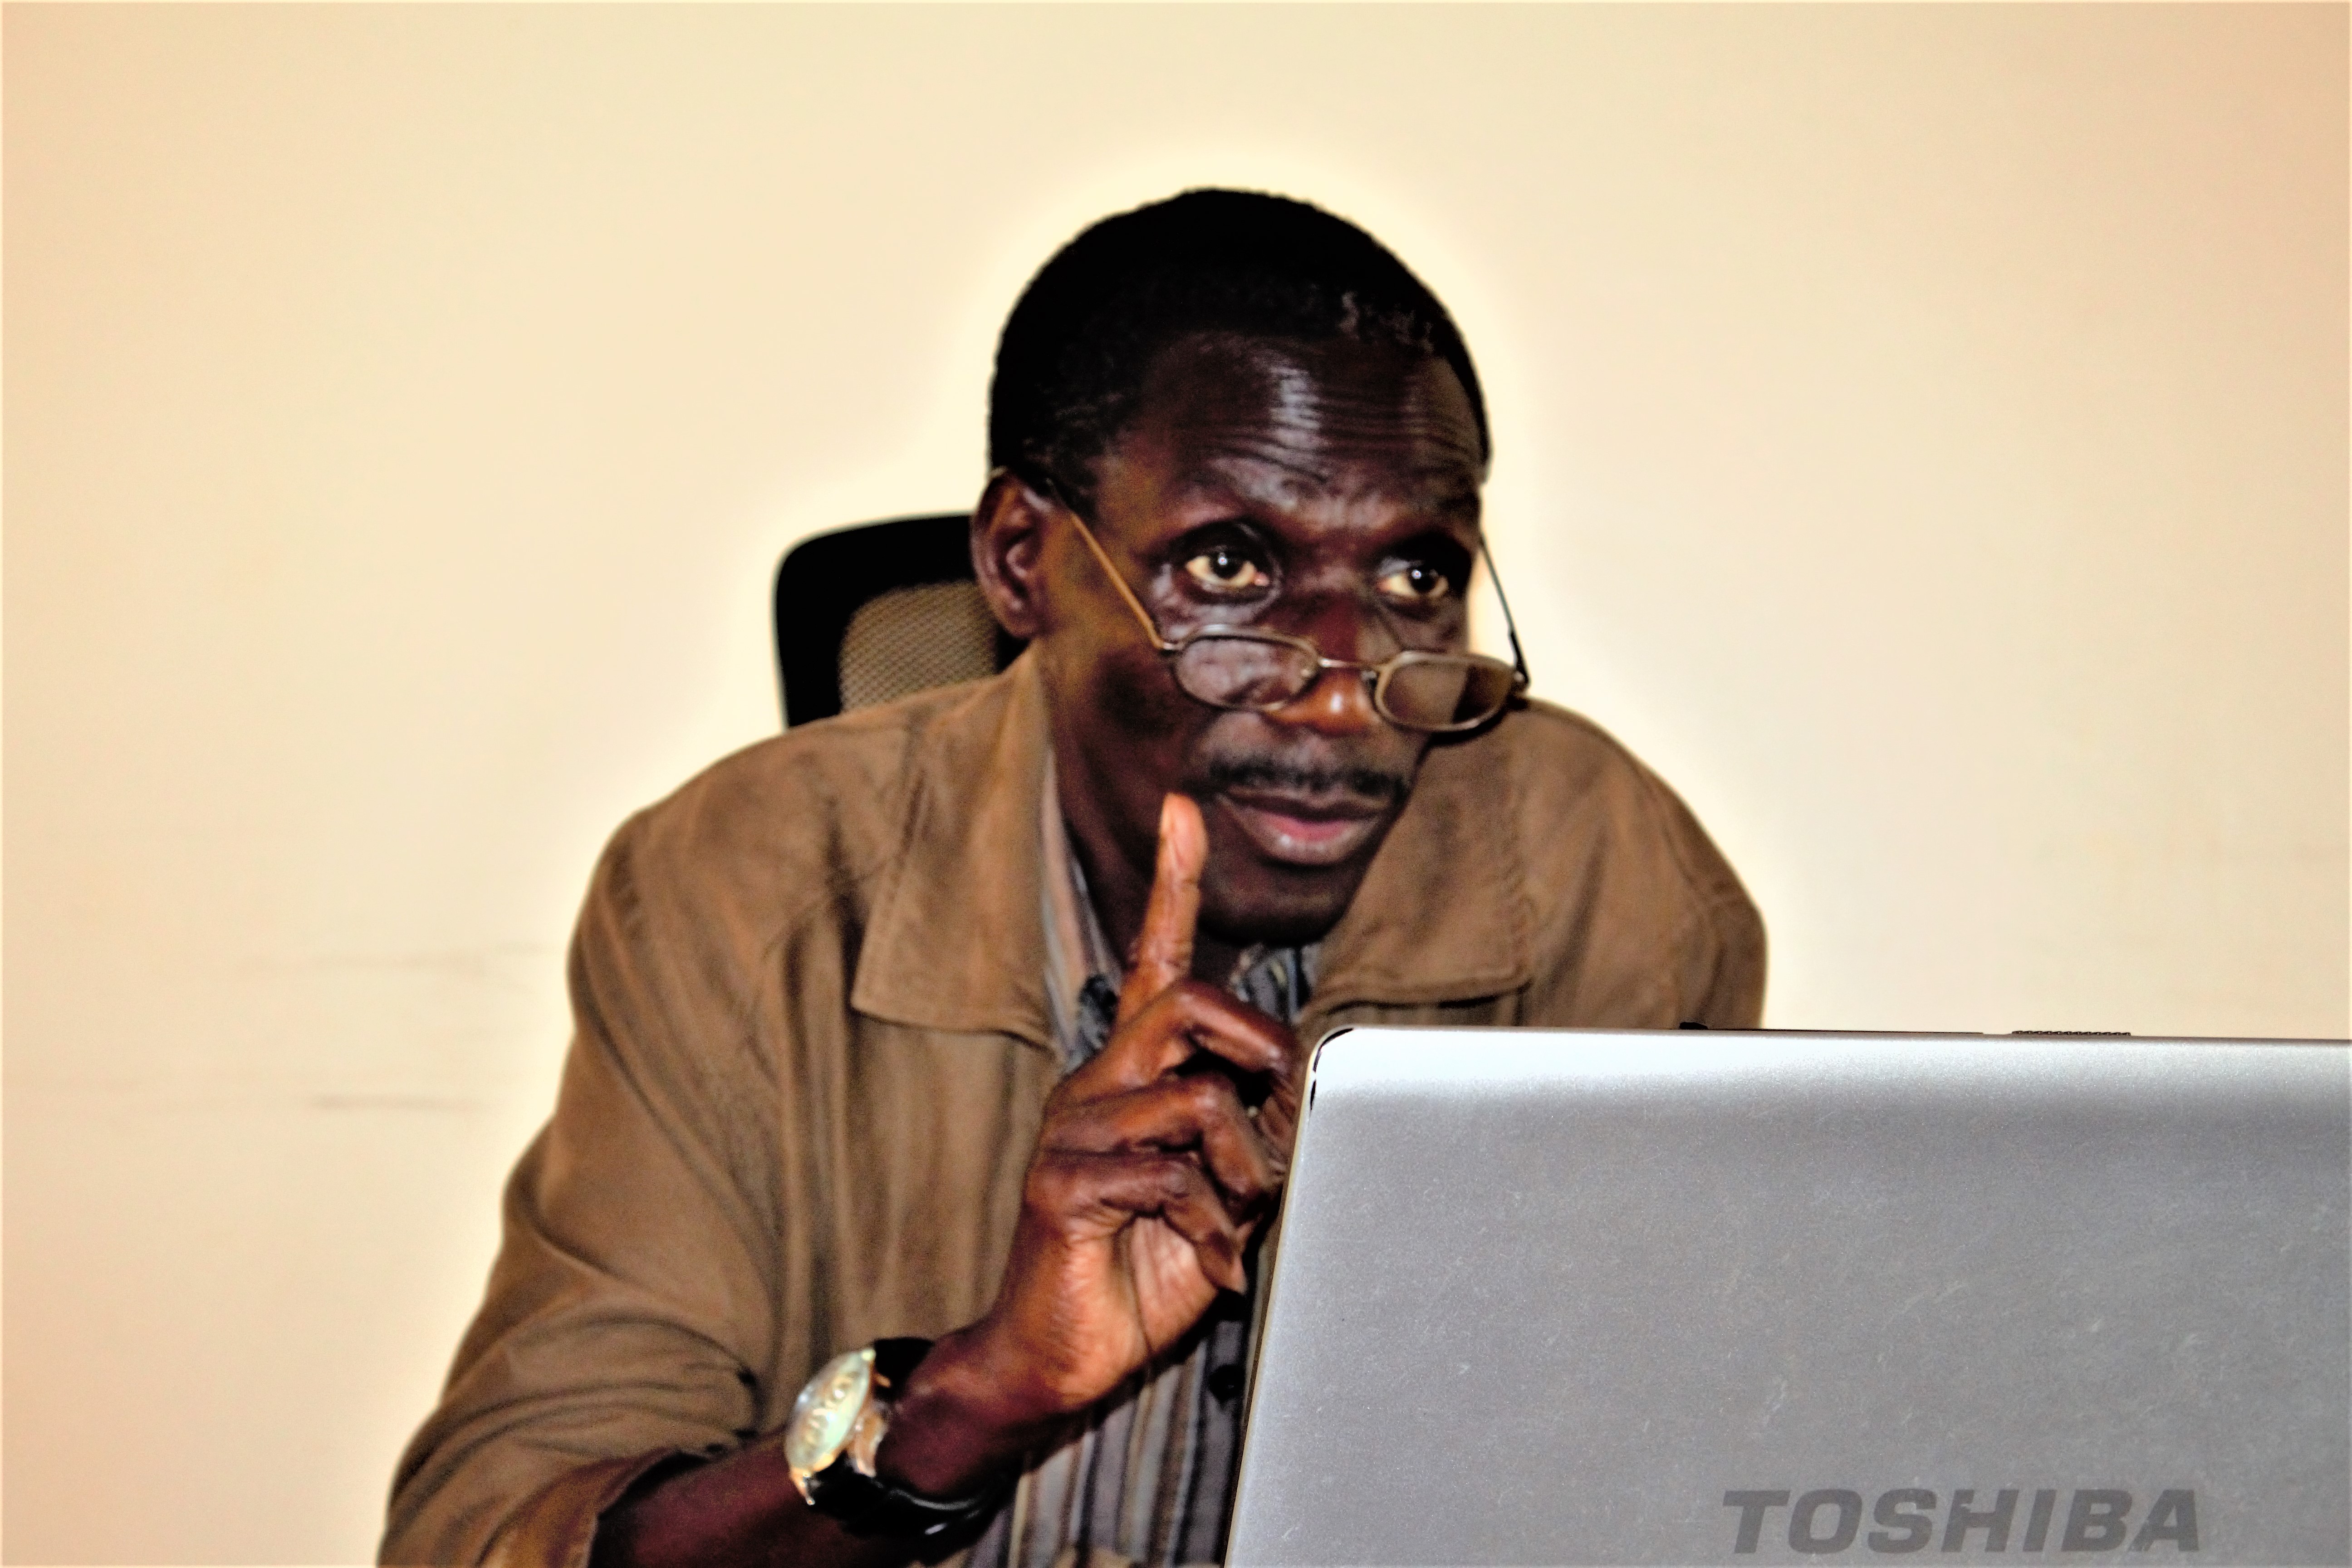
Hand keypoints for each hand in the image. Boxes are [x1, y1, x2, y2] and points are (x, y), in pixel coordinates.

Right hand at [878, 793, 1303, 1493]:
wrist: (1063, 1354)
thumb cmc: (1147, 1266)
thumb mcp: (1223, 1191)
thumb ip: (1254, 1131)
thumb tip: (1297, 1089)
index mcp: (1134, 1073)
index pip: (1154, 958)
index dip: (1171, 882)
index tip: (1183, 809)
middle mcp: (1098, 1084)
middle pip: (1185, 1002)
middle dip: (1257, 1054)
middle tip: (1272, 1130)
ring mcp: (1074, 1130)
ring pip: (1193, 1098)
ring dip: (1241, 1172)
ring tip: (1233, 1226)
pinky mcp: (1062, 1184)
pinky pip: (1164, 1174)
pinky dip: (1208, 1227)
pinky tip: (1205, 1264)